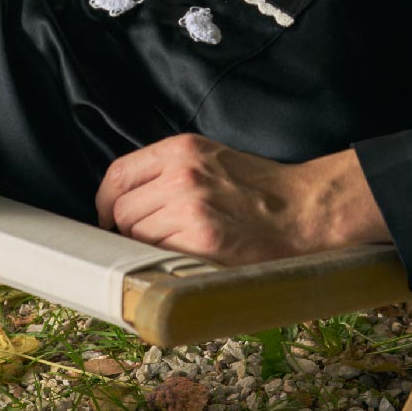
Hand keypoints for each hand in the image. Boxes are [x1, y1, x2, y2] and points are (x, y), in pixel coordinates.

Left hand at [95, 135, 388, 265]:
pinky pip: (158, 255)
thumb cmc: (260, 190)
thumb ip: (169, 171)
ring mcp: (191, 206)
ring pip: (136, 236)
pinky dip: (165, 261)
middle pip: (121, 209)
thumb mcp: (211, 159)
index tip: (110, 219)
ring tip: (177, 248)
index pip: (118, 174)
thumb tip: (126, 201)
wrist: (305, 211)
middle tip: (151, 241)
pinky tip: (187, 259)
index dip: (106, 202)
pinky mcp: (202, 239)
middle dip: (127, 231)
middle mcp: (182, 173)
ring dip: (148, 248)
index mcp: (182, 148)